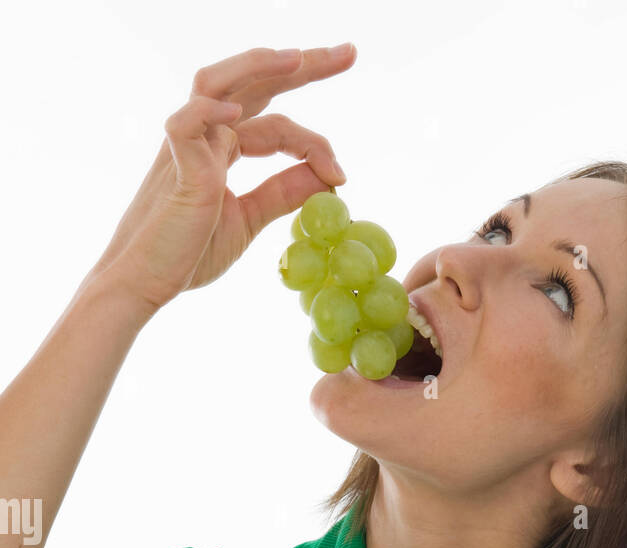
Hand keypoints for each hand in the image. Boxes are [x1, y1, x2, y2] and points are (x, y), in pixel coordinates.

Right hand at [89, 44, 355, 311]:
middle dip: (301, 65)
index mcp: (222, 148)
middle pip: (253, 82)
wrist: (145, 283)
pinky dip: (209, 110)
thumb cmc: (187, 253)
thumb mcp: (249, 220)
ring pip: (217, 82)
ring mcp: (187, 146)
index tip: (342, 174)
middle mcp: (205, 136)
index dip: (314, 143)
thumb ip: (283, 194)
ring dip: (259, 66)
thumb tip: (329, 178)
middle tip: (348, 52)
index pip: (276, 123)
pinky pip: (185, 123)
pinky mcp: (174, 167)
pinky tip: (237, 114)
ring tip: (299, 59)